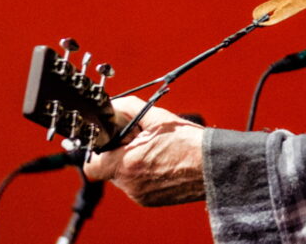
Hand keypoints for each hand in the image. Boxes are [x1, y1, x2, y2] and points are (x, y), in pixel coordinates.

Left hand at [82, 96, 205, 206]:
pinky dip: (143, 173)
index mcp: (128, 164)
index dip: (97, 150)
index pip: (91, 164)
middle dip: (118, 152)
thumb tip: (114, 104)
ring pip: (123, 176)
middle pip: (109, 167)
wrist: (213, 167)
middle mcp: (130, 184)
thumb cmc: (189, 143)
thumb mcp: (157, 117)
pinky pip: (136, 185)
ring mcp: (140, 195)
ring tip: (152, 149)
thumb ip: (129, 109)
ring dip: (131, 162)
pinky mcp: (150, 201)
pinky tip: (160, 161)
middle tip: (136, 138)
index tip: (109, 139)